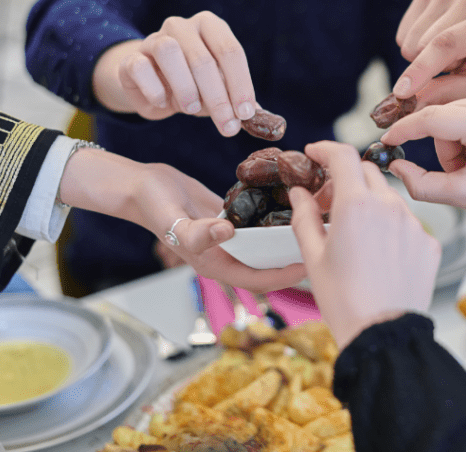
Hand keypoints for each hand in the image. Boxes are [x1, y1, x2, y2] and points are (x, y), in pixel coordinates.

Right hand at [59, 149, 305, 291]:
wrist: (141, 185)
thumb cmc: (154, 206)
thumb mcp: (173, 220)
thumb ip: (197, 232)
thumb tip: (227, 233)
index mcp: (216, 264)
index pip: (259, 280)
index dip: (284, 277)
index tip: (311, 265)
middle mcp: (227, 254)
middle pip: (268, 264)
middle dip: (294, 257)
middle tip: (324, 241)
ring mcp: (230, 236)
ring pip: (266, 243)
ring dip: (287, 236)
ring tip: (316, 222)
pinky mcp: (232, 216)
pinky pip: (258, 221)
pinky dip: (275, 216)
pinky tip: (295, 200)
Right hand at [92, 11, 257, 136]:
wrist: (151, 86)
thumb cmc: (194, 86)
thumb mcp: (219, 91)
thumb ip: (238, 101)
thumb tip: (260, 118)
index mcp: (210, 27)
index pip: (230, 51)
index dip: (241, 84)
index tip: (246, 113)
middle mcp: (181, 26)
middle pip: (203, 59)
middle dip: (218, 98)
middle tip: (227, 126)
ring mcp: (153, 39)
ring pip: (170, 53)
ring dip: (186, 88)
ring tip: (192, 109)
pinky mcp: (131, 59)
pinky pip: (140, 67)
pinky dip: (154, 89)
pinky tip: (163, 103)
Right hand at [289, 141, 440, 348]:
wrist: (383, 334)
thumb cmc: (344, 300)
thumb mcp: (313, 257)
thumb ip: (305, 217)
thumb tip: (299, 193)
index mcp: (356, 205)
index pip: (343, 156)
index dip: (326, 149)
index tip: (315, 154)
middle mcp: (390, 207)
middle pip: (366, 173)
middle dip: (345, 179)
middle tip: (327, 202)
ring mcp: (414, 224)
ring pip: (389, 197)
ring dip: (369, 203)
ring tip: (353, 232)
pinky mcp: (429, 243)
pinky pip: (407, 222)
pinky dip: (390, 227)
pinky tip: (378, 252)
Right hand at [393, 0, 465, 106]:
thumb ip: (448, 93)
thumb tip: (412, 103)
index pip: (446, 44)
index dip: (421, 68)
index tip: (401, 92)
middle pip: (421, 43)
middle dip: (429, 66)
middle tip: (456, 65)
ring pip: (409, 38)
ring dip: (422, 55)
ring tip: (450, 54)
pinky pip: (404, 30)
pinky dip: (414, 43)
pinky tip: (436, 42)